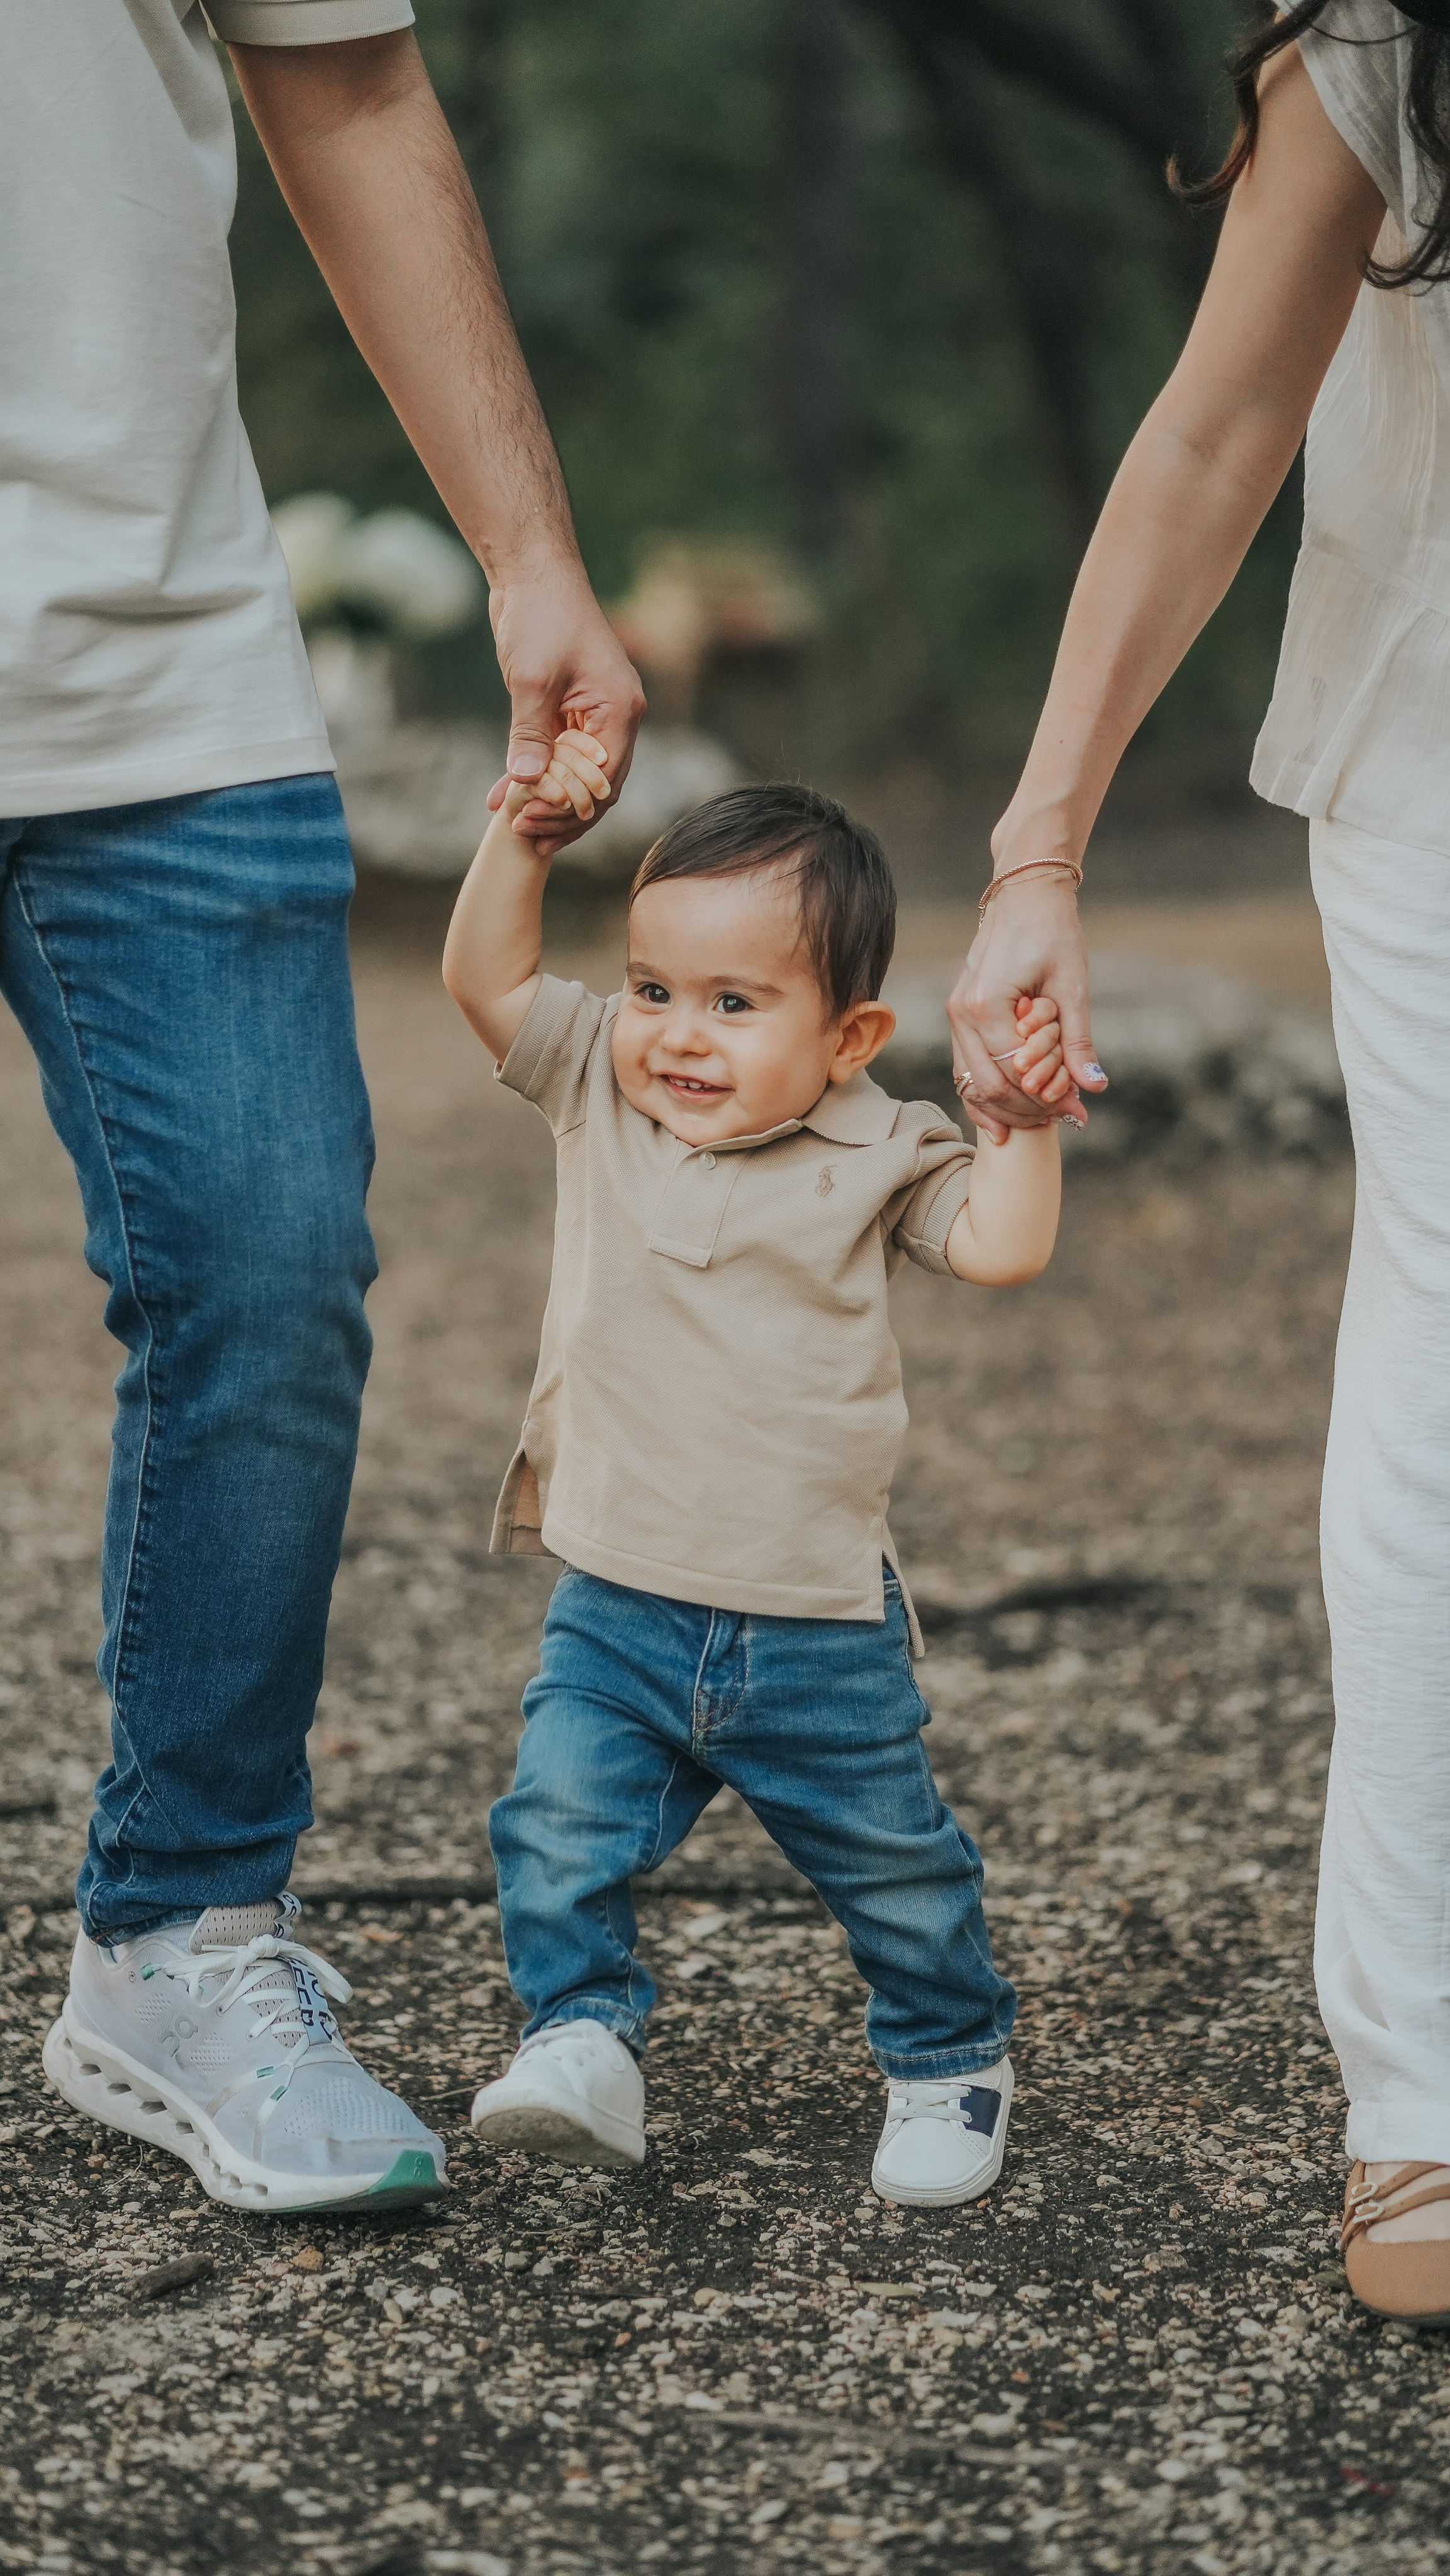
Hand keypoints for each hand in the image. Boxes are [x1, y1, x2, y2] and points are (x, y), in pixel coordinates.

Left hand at [487, 559, 644, 848]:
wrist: (533, 571)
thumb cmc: (542, 614)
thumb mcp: (532, 678)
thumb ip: (530, 733)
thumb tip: (526, 782)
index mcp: (620, 710)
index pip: (604, 779)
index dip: (570, 809)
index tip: (530, 821)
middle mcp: (615, 716)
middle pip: (596, 785)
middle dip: (562, 814)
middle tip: (525, 835)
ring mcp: (594, 713)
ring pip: (577, 774)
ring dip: (548, 800)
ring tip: (516, 827)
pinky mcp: (570, 708)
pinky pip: (558, 754)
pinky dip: (536, 774)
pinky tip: (505, 793)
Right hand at [947, 874, 1106, 1143]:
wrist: (1024, 895)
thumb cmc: (1052, 932)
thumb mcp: (1072, 986)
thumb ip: (1077, 1040)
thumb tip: (1095, 1087)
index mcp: (987, 1005)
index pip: (1015, 1074)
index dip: (1047, 1099)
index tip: (1078, 1111)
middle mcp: (962, 1014)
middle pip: (988, 1086)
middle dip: (1027, 1110)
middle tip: (1063, 1118)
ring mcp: (955, 1015)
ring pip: (972, 1082)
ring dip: (1006, 1106)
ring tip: (1040, 1120)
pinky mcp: (959, 1013)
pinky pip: (967, 1065)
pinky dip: (987, 1090)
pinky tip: (1007, 1115)